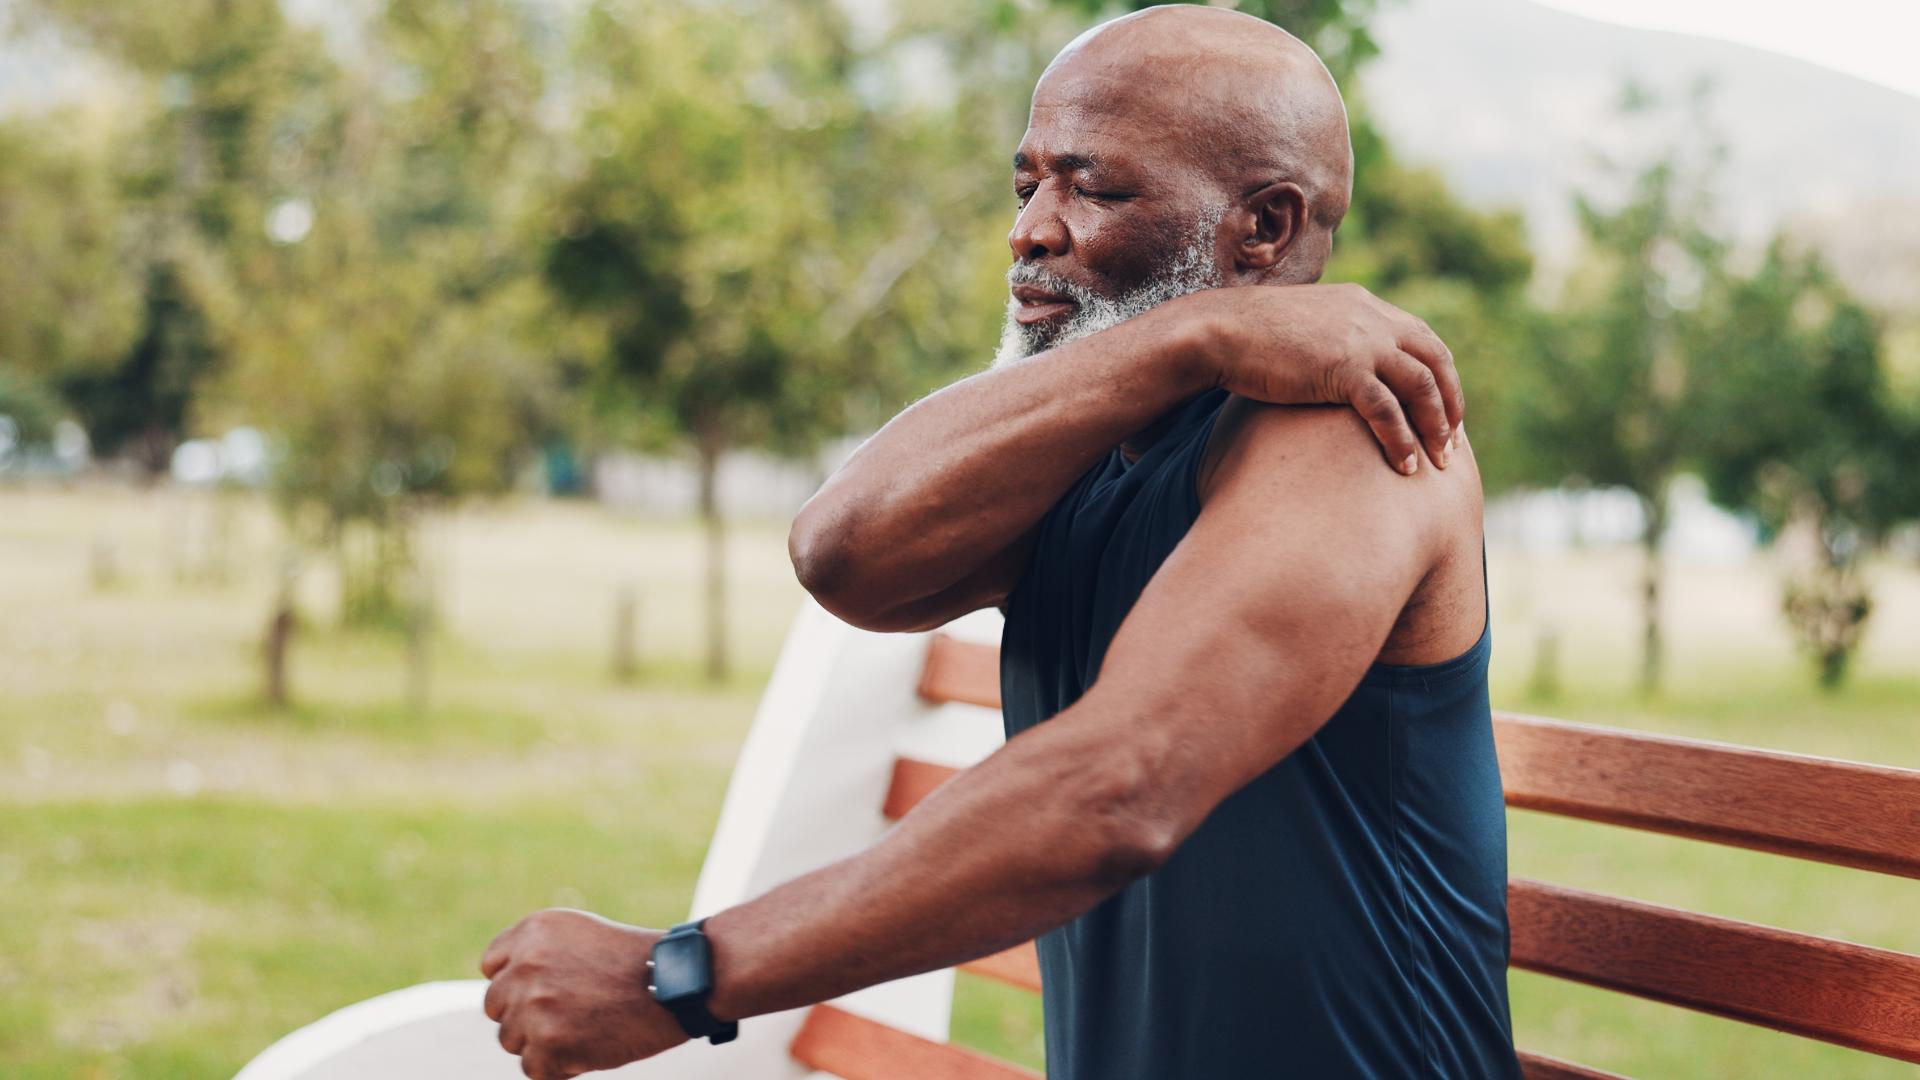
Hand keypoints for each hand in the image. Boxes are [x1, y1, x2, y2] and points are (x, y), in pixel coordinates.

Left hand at [481, 909, 689, 1078]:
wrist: (677, 984)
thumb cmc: (634, 962)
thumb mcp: (580, 934)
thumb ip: (536, 953)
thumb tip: (500, 985)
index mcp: (533, 931)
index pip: (493, 967)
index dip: (519, 983)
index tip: (547, 991)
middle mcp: (526, 965)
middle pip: (497, 1007)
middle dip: (527, 1015)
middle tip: (571, 1015)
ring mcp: (535, 1006)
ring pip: (511, 1040)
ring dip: (542, 1042)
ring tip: (585, 1030)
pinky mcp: (548, 1044)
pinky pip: (533, 1069)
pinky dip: (558, 1068)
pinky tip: (589, 1049)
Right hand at [1174, 283, 1462, 474]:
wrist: (1217, 332)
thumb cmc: (1248, 338)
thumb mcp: (1302, 329)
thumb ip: (1330, 341)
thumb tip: (1334, 369)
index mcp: (1366, 305)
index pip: (1424, 340)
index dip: (1441, 377)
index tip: (1443, 412)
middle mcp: (1373, 318)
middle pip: (1435, 362)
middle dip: (1450, 405)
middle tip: (1451, 443)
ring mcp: (1362, 341)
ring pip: (1421, 386)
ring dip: (1435, 427)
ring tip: (1438, 462)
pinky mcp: (1344, 368)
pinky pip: (1388, 410)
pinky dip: (1401, 440)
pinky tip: (1405, 466)